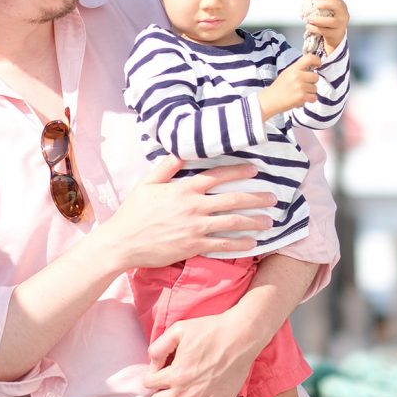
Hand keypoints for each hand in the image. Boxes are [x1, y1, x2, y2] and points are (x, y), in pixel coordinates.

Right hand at [103, 156, 276, 268]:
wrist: (123, 242)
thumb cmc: (134, 211)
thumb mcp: (148, 182)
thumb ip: (167, 166)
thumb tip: (182, 149)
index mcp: (184, 188)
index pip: (217, 176)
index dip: (238, 172)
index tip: (255, 170)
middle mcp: (194, 206)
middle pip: (232, 200)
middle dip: (255, 198)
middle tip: (273, 197)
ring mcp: (195, 228)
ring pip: (231, 223)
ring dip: (253, 221)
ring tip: (269, 220)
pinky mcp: (193, 246)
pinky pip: (222, 245)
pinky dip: (238, 244)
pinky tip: (251, 243)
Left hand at [144, 308, 259, 396]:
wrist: (240, 336)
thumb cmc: (211, 330)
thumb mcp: (179, 329)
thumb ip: (159, 346)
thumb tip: (152, 363)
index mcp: (177, 374)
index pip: (149, 383)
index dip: (151, 375)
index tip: (158, 371)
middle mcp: (188, 392)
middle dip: (158, 393)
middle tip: (166, 384)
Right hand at [258, 54, 320, 120]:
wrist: (271, 99)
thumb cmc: (279, 86)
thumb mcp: (287, 73)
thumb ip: (299, 69)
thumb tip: (312, 66)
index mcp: (294, 68)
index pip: (309, 58)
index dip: (317, 60)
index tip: (318, 64)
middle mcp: (298, 76)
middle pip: (316, 77)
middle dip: (312, 82)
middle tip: (304, 85)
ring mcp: (300, 86)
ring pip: (315, 88)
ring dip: (310, 92)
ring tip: (300, 93)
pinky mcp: (302, 97)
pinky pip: (314, 97)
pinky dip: (310, 99)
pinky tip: (302, 99)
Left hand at [304, 0, 348, 53]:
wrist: (335, 35)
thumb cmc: (328, 18)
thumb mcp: (325, 9)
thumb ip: (316, 1)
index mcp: (340, 5)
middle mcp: (343, 14)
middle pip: (337, 6)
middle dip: (325, 4)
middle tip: (315, 5)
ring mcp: (341, 24)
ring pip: (332, 21)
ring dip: (319, 20)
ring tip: (309, 19)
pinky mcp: (336, 34)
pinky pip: (325, 31)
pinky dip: (315, 28)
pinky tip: (309, 26)